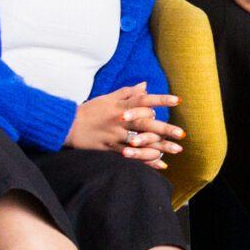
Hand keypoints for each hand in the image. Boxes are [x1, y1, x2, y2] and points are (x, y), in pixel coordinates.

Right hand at [69, 84, 184, 168]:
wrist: (67, 126)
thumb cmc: (90, 110)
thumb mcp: (107, 98)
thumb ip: (128, 92)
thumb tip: (145, 85)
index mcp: (120, 106)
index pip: (143, 100)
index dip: (160, 99)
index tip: (178, 100)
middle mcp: (119, 120)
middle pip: (145, 123)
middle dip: (165, 129)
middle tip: (182, 134)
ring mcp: (114, 136)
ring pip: (140, 141)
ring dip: (159, 146)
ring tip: (175, 150)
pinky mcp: (109, 148)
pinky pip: (130, 155)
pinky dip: (145, 160)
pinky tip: (159, 163)